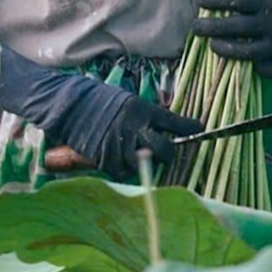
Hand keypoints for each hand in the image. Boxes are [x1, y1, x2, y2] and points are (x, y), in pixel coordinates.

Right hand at [44, 79, 202, 177]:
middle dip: (168, 154)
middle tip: (165, 153)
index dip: (188, 128)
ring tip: (135, 154)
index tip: (200, 130)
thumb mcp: (127, 102)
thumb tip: (161, 125)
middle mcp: (135, 129)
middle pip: (164, 150)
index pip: (172, 122)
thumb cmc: (99, 101)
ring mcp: (121, 146)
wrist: (71, 106)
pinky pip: (122, 171)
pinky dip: (123, 169)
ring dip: (142, 163)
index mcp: (142, 111)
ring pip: (144, 164)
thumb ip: (144, 115)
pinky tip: (118, 159)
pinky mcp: (107, 158)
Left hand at [191, 0, 271, 78]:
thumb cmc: (267, 7)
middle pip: (241, 27)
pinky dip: (259, 70)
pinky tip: (245, 66)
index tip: (200, 0)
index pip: (241, 0)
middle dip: (214, 27)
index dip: (219, 0)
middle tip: (195, 27)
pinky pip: (271, 71)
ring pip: (251, 52)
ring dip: (227, 50)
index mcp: (267, 2)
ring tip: (212, 45)